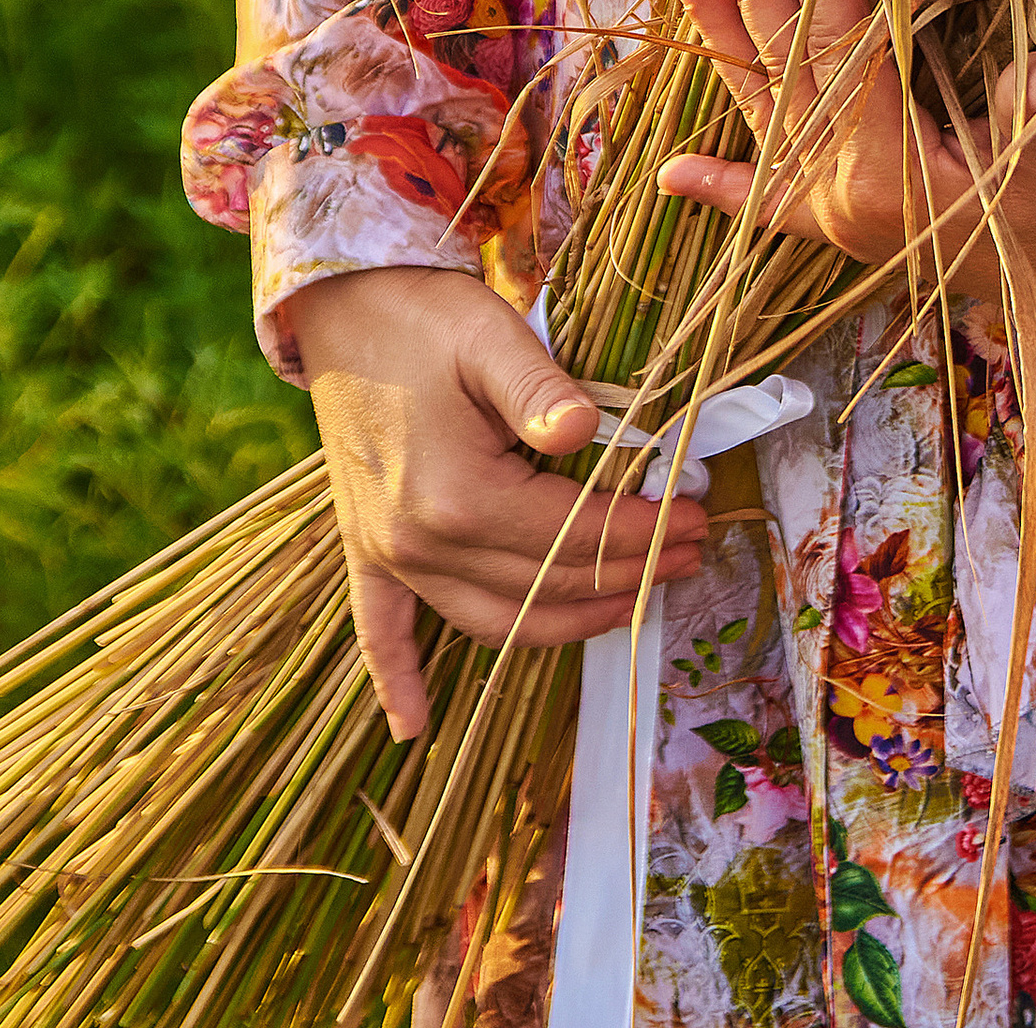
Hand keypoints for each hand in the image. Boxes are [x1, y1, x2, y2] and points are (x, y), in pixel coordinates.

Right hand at [289, 266, 710, 740]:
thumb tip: (590, 433)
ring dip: (566, 622)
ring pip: (493, 622)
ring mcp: (389, 554)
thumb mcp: (489, 332)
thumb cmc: (422, 314)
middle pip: (545, 585)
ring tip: (630, 599)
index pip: (574, 537)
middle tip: (688, 551)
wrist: (340, 309)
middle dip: (626, 574)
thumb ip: (541, 388)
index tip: (695, 516)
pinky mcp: (368, 550)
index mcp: (457, 496)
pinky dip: (397, 680)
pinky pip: (382, 633)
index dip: (643, 533)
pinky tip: (412, 727)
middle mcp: (419, 543)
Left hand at [659, 0, 1035, 341]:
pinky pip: (771, 202)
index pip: (844, 53)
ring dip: (723, 44)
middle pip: (789, 73)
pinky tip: (672, 173)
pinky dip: (723, 186)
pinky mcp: (839, 224)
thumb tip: (1035, 72)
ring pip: (766, 112)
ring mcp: (833, 211)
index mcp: (892, 171)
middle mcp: (843, 191)